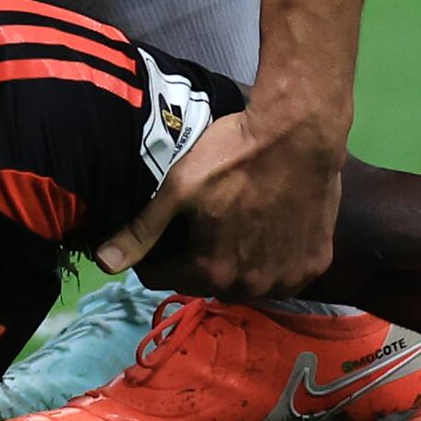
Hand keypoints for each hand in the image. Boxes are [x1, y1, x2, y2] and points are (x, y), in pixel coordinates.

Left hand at [100, 100, 343, 300]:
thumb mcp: (178, 187)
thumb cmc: (232, 155)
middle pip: (209, 282)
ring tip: (234, 228)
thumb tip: (104, 264)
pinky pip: (285, 273)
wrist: (298, 133)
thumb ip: (142, 230)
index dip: (156, 257)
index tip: (160, 234)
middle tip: (199, 224)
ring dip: (236, 265)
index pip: (166, 279)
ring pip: (249, 282)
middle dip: (196, 261)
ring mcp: (288, 278)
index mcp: (213, 272)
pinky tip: (269, 231)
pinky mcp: (317, 264)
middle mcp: (252, 287)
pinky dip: (273, 260)